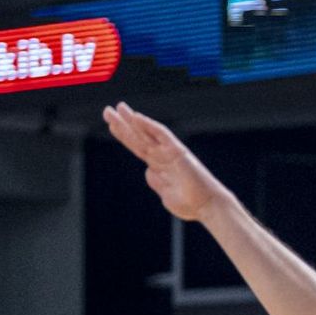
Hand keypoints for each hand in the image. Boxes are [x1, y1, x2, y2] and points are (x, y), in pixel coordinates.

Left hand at [103, 102, 227, 220]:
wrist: (207, 206)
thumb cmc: (191, 204)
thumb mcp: (167, 196)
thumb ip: (157, 183)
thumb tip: (149, 171)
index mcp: (159, 166)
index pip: (138, 147)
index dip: (124, 136)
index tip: (112, 125)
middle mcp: (163, 156)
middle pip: (138, 137)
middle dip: (123, 124)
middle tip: (108, 111)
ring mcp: (169, 153)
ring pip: (146, 134)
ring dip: (131, 121)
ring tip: (118, 108)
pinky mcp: (177, 151)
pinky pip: (161, 134)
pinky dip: (149, 125)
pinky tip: (136, 117)